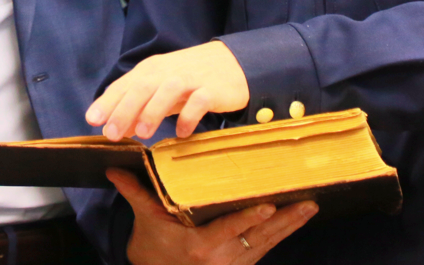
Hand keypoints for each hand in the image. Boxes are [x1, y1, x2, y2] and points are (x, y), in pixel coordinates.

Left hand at [86, 41, 248, 139]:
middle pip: (141, 87)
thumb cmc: (189, 79)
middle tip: (111, 134)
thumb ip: (137, 107)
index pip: (124, 85)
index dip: (107, 102)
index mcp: (150, 70)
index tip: (91, 120)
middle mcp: (166, 72)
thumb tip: (112, 127)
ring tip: (142, 133)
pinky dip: (189, 117)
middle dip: (124, 110)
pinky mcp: (212, 89)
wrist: (231, 63)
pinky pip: (198, 102)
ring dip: (152, 111)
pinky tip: (181, 134)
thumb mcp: (159, 90)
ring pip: (167, 91)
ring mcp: (190, 79)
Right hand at [107, 169, 314, 264]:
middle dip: (285, 220)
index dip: (249, 219)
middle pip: (260, 237)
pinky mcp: (243, 263)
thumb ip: (135, 192)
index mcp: (200, 246)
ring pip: (269, 243)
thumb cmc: (154, 244)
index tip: (268, 207)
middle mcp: (222, 258)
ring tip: (310, 206)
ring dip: (291, 225)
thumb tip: (113, 168)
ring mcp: (236, 263)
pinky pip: (267, 247)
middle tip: (307, 203)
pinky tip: (298, 217)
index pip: (229, 230)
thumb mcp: (146, 218)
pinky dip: (283, 233)